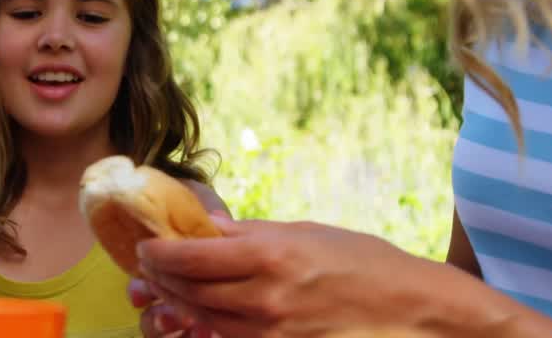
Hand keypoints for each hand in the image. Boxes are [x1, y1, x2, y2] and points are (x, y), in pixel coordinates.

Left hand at [135, 215, 439, 337]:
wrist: (404, 309)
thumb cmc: (359, 260)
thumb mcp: (302, 231)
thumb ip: (248, 232)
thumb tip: (204, 226)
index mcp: (268, 255)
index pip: (189, 257)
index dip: (159, 252)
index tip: (147, 244)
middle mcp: (263, 297)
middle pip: (189, 291)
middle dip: (161, 277)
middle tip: (148, 265)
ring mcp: (269, 332)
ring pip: (202, 318)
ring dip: (177, 301)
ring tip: (167, 285)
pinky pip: (226, 337)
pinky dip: (205, 322)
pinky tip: (199, 310)